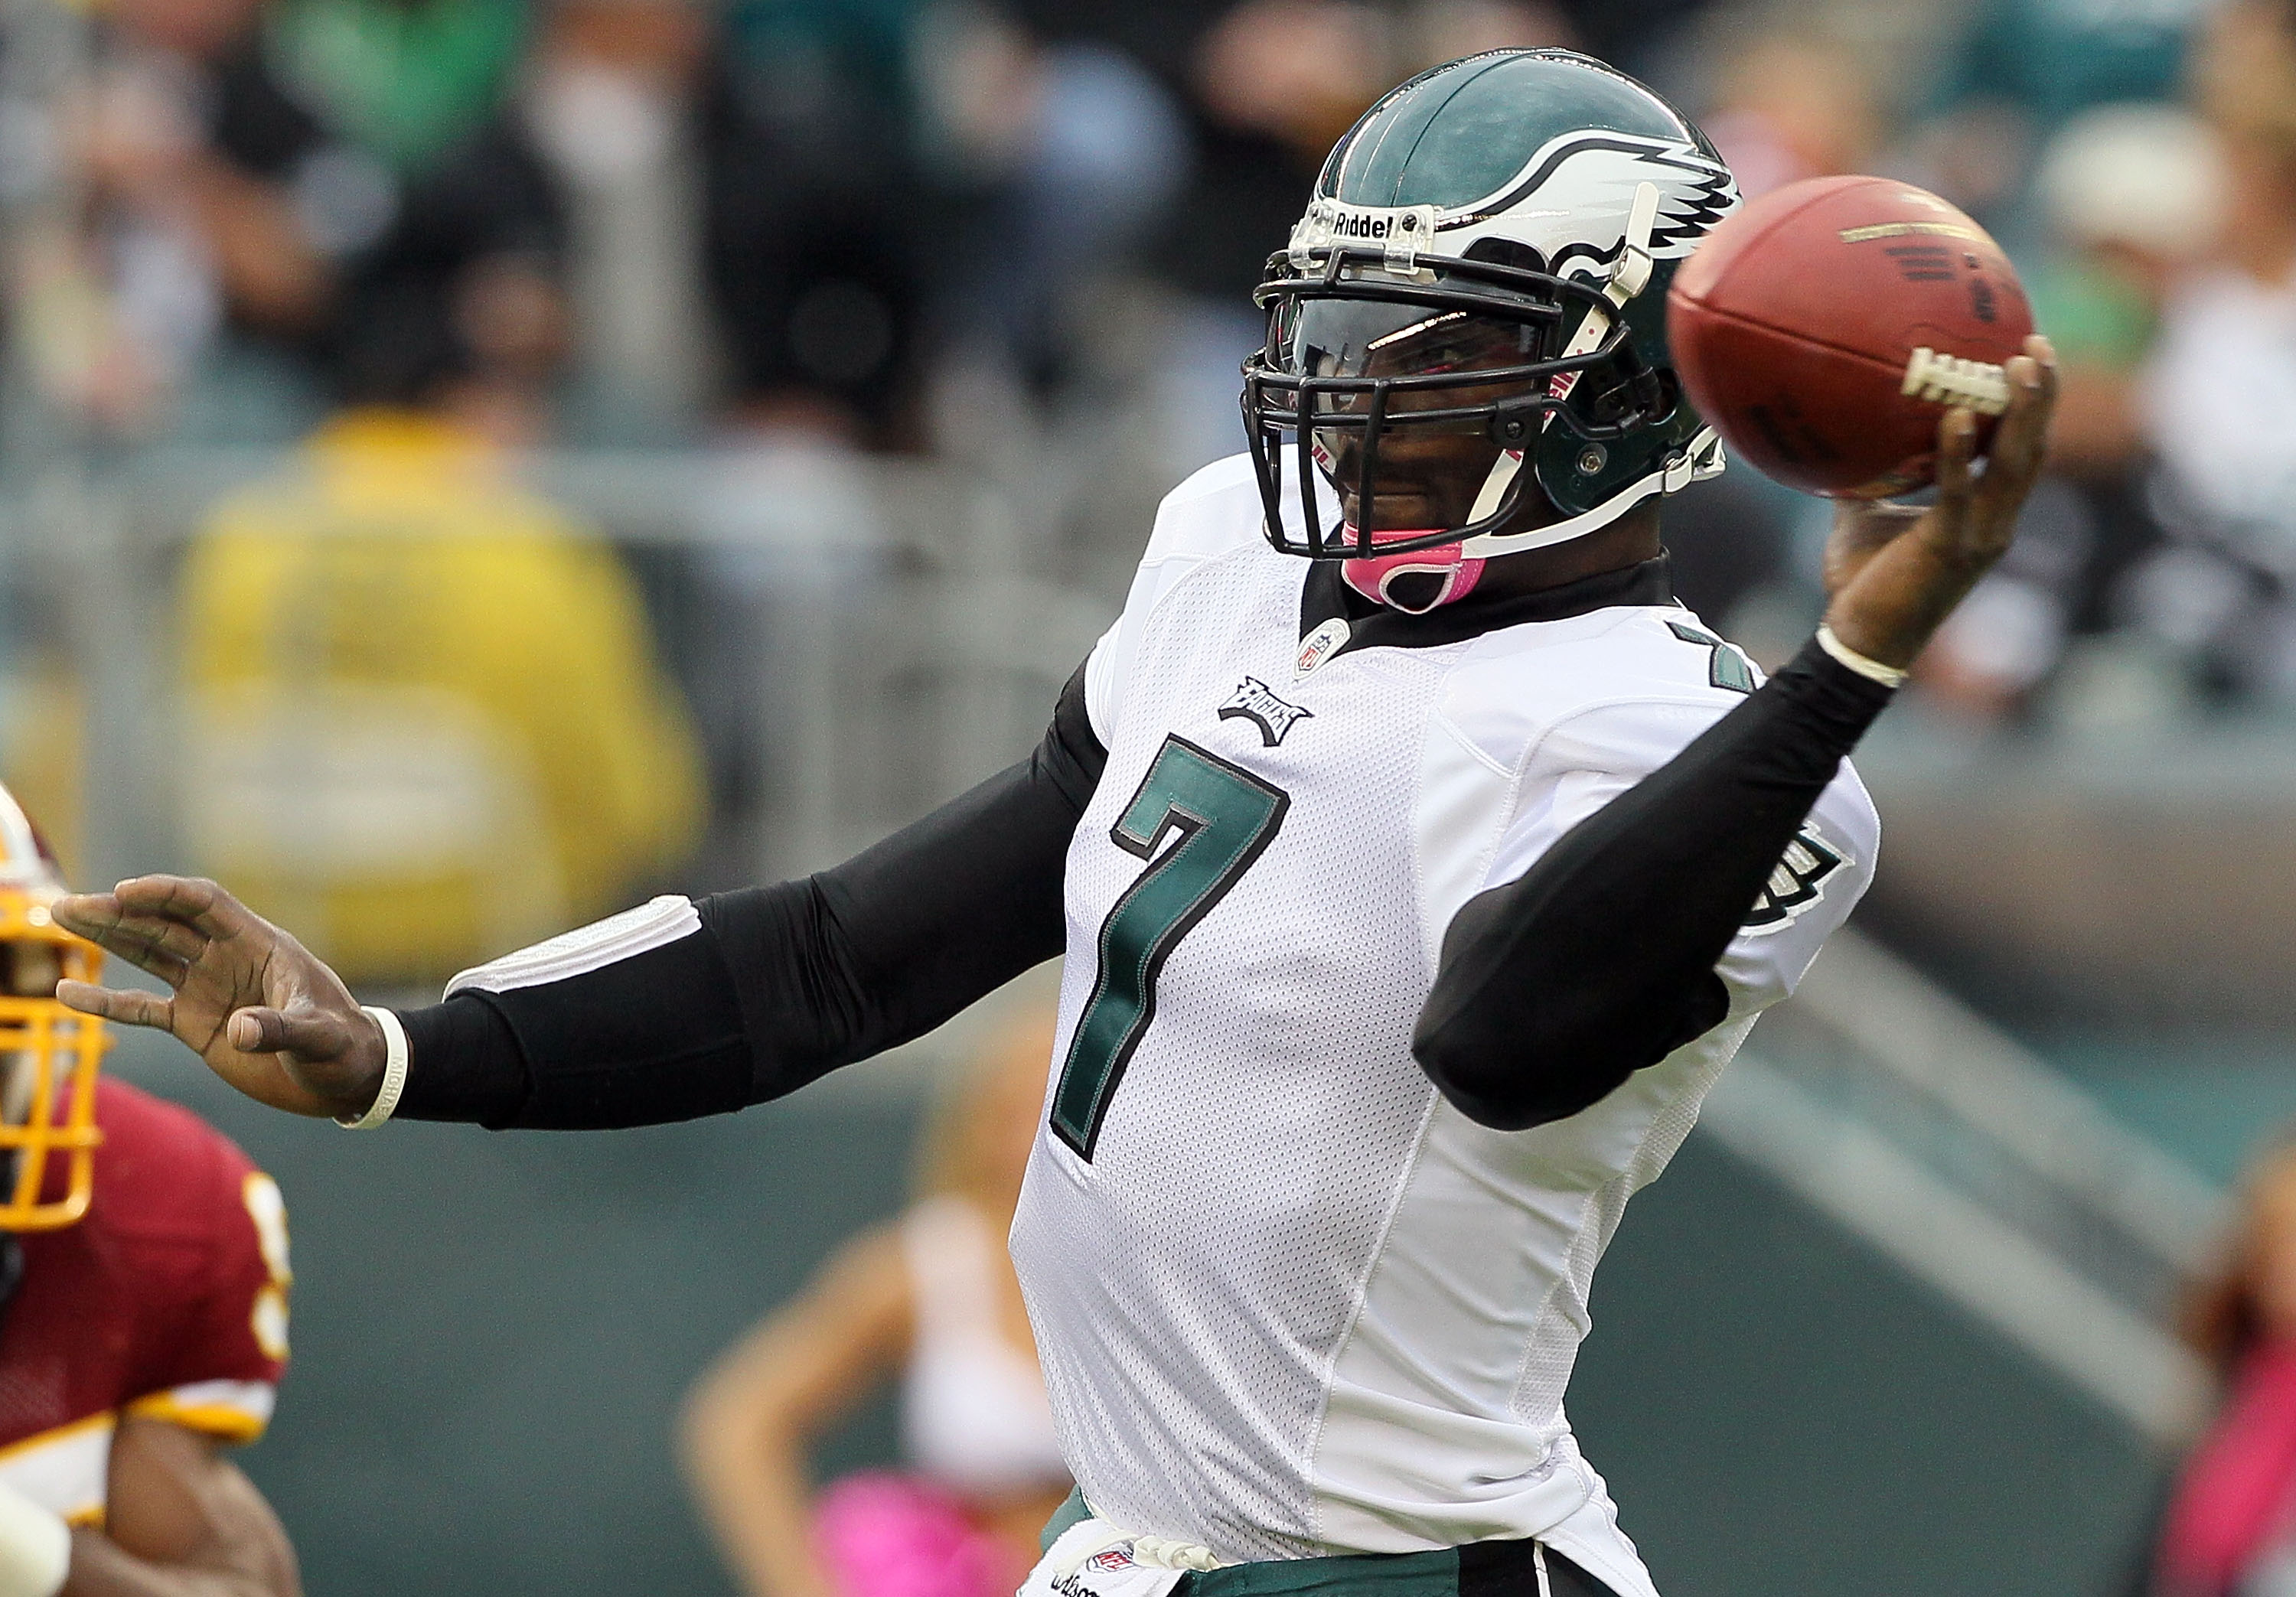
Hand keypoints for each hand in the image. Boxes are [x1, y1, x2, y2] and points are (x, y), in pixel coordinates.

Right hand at [52, 876, 384, 1119]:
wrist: (345, 1077)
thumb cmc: (343, 1046)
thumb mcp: (320, 1036)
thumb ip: (282, 1029)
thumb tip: (239, 1031)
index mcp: (260, 945)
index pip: (205, 904)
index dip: (165, 894)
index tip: (124, 891)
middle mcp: (228, 960)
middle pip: (165, 924)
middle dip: (119, 912)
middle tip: (71, 906)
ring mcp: (208, 990)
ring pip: (148, 954)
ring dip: (108, 937)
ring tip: (62, 917)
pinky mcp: (195, 1024)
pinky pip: (142, 1008)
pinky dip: (107, 1001)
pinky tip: (67, 992)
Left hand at [1822, 333, 2057, 669]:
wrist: (1858, 640)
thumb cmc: (1864, 583)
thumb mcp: (1866, 519)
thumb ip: (1872, 478)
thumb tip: (1844, 431)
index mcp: (1985, 514)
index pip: (2021, 452)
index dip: (2033, 407)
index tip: (2030, 355)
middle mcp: (1994, 522)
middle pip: (2034, 449)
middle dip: (2042, 397)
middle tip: (2038, 344)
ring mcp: (1978, 536)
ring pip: (2015, 466)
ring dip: (2021, 414)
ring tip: (2019, 364)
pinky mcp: (1949, 549)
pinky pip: (1958, 493)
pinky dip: (1960, 455)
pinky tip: (1956, 417)